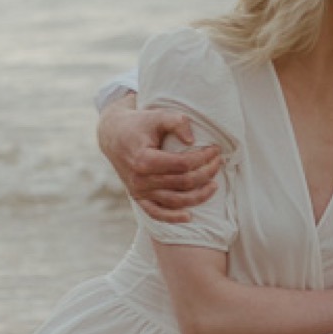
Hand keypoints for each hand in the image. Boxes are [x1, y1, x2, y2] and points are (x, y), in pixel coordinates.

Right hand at [97, 103, 221, 222]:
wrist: (114, 136)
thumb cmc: (139, 124)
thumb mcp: (157, 116)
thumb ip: (176, 121)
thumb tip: (191, 140)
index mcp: (144, 159)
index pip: (182, 164)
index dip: (202, 158)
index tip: (215, 150)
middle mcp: (140, 179)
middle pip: (183, 183)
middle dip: (206, 173)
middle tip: (218, 163)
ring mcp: (139, 191)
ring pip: (175, 201)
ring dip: (199, 196)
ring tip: (214, 185)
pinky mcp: (138, 197)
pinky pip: (156, 213)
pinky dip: (173, 218)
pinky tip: (189, 217)